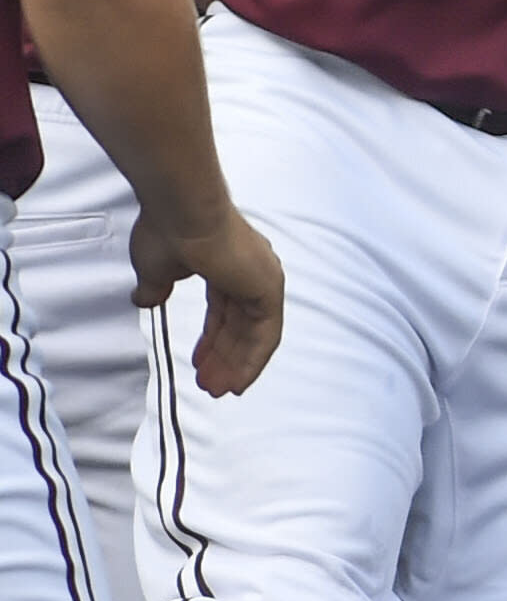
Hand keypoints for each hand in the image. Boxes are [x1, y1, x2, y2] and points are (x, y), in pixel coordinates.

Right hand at [133, 204, 282, 398]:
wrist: (182, 211)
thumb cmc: (167, 230)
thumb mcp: (156, 269)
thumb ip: (155, 288)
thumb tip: (145, 301)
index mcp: (226, 264)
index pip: (224, 310)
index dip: (212, 339)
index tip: (199, 363)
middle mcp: (250, 271)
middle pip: (240, 325)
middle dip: (223, 358)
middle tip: (209, 385)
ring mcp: (262, 278)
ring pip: (254, 333)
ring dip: (236, 364)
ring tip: (217, 390)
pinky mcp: (268, 288)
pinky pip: (267, 334)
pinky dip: (253, 359)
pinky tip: (239, 380)